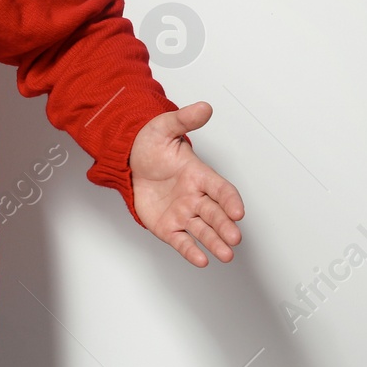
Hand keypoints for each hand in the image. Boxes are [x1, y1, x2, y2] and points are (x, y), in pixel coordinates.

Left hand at [130, 102, 243, 266]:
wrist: (127, 160)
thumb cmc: (150, 146)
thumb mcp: (163, 128)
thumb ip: (183, 119)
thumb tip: (204, 106)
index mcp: (199, 175)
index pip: (220, 189)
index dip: (230, 200)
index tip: (238, 211)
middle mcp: (195, 197)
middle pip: (215, 213)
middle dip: (226, 226)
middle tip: (235, 237)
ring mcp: (183, 213)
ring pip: (203, 231)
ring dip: (215, 243)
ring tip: (225, 255)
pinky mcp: (169, 226)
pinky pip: (182, 240)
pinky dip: (191, 251)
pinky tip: (201, 260)